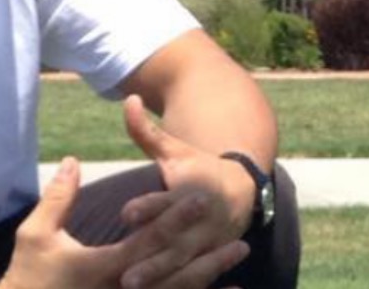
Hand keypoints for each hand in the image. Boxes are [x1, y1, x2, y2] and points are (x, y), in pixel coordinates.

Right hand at [1, 157, 248, 288]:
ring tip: (237, 272)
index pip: (149, 241)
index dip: (177, 219)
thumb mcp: (35, 236)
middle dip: (207, 259)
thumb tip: (73, 161)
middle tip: (240, 242)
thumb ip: (58, 198)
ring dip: (207, 283)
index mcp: (104, 268)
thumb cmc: (28, 279)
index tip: (202, 200)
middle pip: (175, 276)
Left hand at [116, 95, 258, 288]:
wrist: (243, 188)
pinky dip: (179, 287)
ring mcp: (208, 246)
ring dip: (162, 278)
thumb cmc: (198, 167)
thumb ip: (146, 131)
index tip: (126, 212)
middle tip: (125, 272)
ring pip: (184, 268)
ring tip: (132, 287)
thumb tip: (128, 99)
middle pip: (174, 242)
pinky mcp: (212, 262)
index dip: (148, 207)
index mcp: (189, 193)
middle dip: (152, 258)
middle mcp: (200, 222)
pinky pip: (196, 280)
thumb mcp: (174, 150)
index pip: (166, 202)